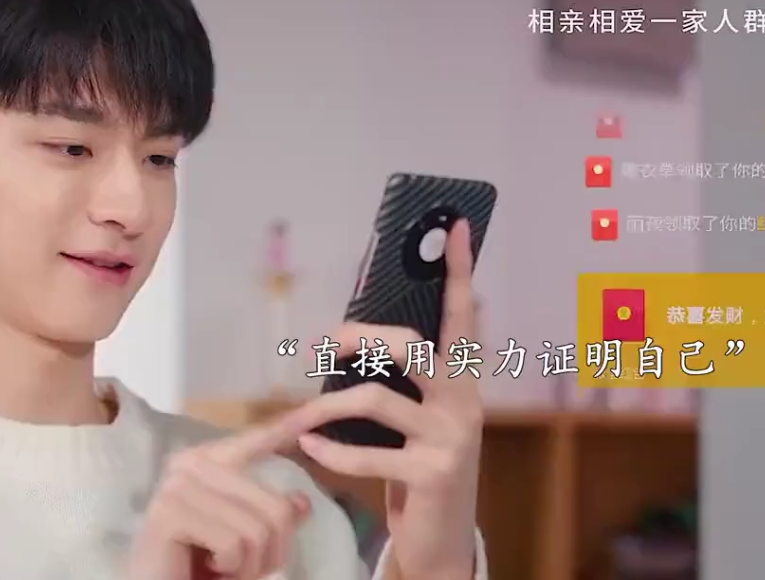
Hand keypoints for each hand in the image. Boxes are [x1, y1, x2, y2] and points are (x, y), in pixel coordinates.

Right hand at [127, 417, 317, 579]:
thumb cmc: (198, 567)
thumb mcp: (245, 542)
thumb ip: (271, 519)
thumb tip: (302, 502)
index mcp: (208, 461)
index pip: (256, 440)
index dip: (289, 426)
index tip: (315, 410)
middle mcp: (190, 464)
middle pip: (275, 506)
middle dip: (272, 551)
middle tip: (245, 568)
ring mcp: (177, 486)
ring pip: (257, 529)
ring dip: (250, 565)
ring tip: (225, 569)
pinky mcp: (169, 514)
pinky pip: (233, 543)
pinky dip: (232, 568)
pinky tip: (210, 568)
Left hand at [295, 220, 482, 579]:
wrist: (443, 538)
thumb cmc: (421, 464)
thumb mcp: (420, 417)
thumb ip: (403, 378)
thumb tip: (355, 336)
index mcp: (461, 379)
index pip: (462, 316)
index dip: (458, 270)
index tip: (452, 225)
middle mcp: (464, 401)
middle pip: (409, 346)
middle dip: (359, 338)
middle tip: (325, 346)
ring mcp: (451, 438)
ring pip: (375, 399)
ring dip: (325, 408)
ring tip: (300, 419)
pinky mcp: (432, 474)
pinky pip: (366, 454)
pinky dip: (330, 451)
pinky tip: (312, 449)